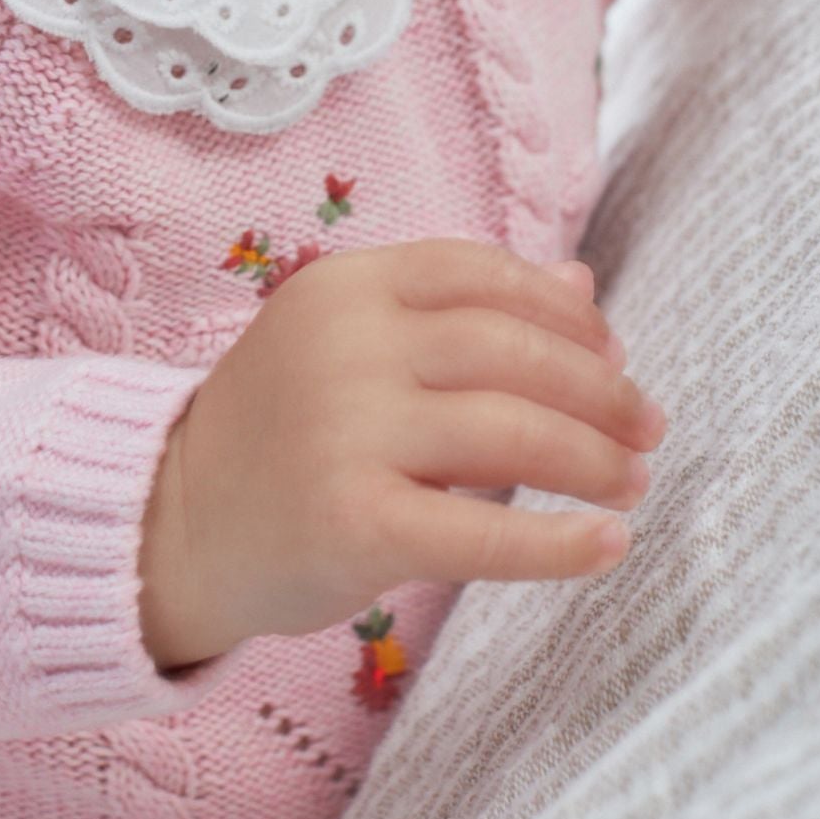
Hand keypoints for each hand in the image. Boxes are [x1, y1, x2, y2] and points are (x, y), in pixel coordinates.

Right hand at [137, 240, 664, 669]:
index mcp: (345, 286)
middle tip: (647, 428)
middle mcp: (345, 346)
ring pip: (509, 433)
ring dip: (593, 460)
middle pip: (508, 352)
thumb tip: (583, 282)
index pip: (480, 273)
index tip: (615, 351)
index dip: (562, 312)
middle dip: (598, 391)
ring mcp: (346, 432)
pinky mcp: (354, 523)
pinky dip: (559, 543)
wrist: (172, 521)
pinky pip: (483, 533)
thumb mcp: (352, 341)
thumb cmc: (281, 427)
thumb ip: (459, 309)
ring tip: (633, 483)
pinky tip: (608, 545)